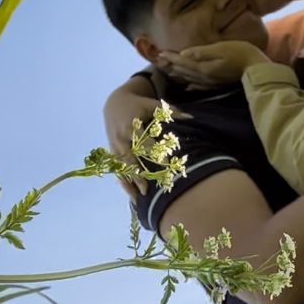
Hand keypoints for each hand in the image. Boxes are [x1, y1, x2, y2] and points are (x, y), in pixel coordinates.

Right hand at [103, 81, 191, 197]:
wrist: (114, 103)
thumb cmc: (138, 105)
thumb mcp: (153, 105)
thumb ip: (172, 112)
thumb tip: (192, 117)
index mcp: (132, 125)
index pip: (144, 142)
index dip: (153, 152)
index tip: (165, 163)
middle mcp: (121, 137)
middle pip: (129, 159)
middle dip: (137, 174)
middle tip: (146, 190)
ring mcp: (115, 146)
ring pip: (121, 167)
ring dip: (128, 183)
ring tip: (137, 200)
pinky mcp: (111, 151)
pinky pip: (116, 169)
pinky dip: (123, 182)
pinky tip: (131, 195)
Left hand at [158, 41, 269, 86]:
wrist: (256, 68)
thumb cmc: (240, 53)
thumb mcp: (221, 48)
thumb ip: (202, 52)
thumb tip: (184, 53)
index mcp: (203, 67)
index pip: (183, 61)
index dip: (171, 57)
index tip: (160, 53)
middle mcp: (204, 77)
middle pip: (183, 71)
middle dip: (171, 65)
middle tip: (159, 61)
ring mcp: (210, 82)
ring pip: (189, 78)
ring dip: (178, 73)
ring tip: (168, 69)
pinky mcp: (216, 84)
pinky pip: (198, 86)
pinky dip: (190, 84)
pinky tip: (187, 86)